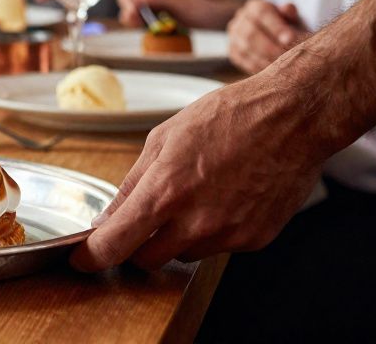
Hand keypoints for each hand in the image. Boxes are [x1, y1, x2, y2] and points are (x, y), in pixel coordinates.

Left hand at [70, 73, 326, 271]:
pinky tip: (224, 198)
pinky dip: (211, 231)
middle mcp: (196, 220)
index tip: (81, 259)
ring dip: (176, 236)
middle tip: (142, 221)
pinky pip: (218, 247)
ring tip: (195, 194)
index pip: (116, 244)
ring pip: (183, 255)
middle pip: (146, 260)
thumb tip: (108, 217)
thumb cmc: (229, 116)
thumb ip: (132, 183)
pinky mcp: (255, 240)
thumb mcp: (164, 137)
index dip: (91, 257)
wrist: (294, 118)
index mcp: (166, 190)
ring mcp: (228, 234)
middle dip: (136, 245)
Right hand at [115, 0, 236, 28]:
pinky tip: (141, 26)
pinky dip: (136, 20)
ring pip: (131, 5)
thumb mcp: (179, 2)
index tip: (132, 9)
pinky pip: (139, 15)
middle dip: (128, 6)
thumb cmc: (200, 8)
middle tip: (132, 19)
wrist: (213, 19)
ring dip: (130, 15)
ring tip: (137, 24)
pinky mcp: (155, 11)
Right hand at [227, 0, 306, 73]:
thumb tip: (287, 8)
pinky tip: (274, 72)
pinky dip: (259, 68)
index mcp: (254, 6)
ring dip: (265, 59)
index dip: (276, 26)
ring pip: (245, 49)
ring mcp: (234, 36)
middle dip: (271, 47)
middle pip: (251, 33)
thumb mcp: (292, 18)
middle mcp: (240, 19)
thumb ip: (290, 14)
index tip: (290, 39)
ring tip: (283, 67)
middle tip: (288, 58)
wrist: (275, 37)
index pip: (262, 13)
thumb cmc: (288, 26)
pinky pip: (243, 61)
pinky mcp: (233, 52)